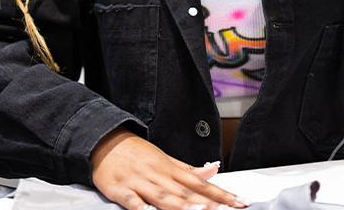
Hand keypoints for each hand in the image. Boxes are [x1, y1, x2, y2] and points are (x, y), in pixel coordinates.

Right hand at [90, 128, 246, 209]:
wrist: (105, 140)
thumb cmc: (137, 152)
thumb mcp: (166, 158)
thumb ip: (189, 168)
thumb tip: (214, 168)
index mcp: (171, 168)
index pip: (201, 183)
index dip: (221, 193)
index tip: (239, 202)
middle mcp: (159, 175)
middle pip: (187, 192)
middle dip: (208, 203)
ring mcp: (140, 182)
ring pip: (164, 197)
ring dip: (183, 206)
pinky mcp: (120, 190)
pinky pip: (133, 202)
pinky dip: (142, 208)